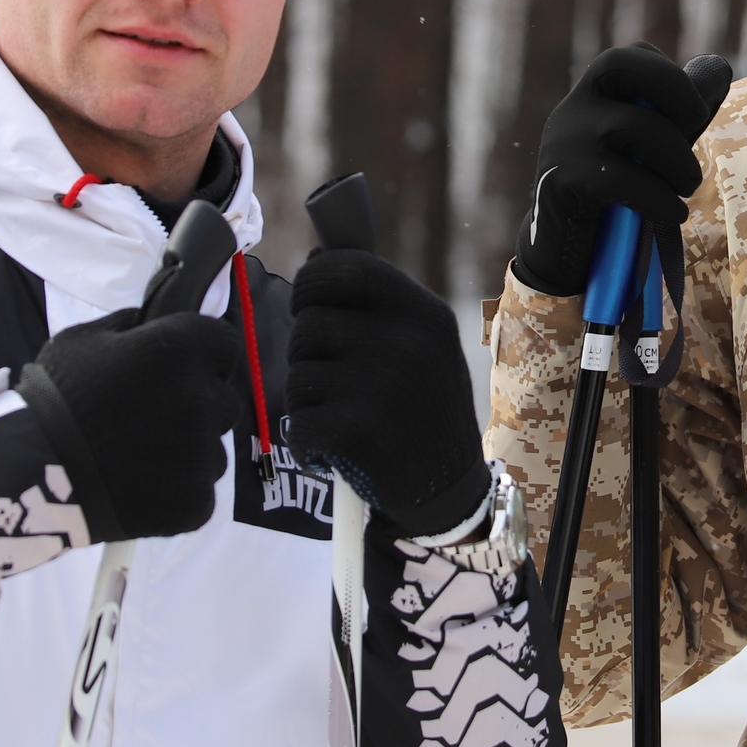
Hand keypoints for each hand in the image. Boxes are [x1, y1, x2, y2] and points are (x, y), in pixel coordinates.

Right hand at [17, 296, 238, 542]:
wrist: (32, 473)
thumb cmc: (55, 398)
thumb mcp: (84, 340)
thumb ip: (130, 326)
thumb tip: (151, 322)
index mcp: (181, 351)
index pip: (225, 344)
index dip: (205, 354)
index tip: (183, 367)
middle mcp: (203, 398)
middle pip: (223, 398)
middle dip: (198, 404)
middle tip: (153, 418)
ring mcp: (203, 453)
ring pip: (213, 447)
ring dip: (189, 448)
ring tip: (140, 456)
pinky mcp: (197, 500)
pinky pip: (200, 487)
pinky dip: (178, 487)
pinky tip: (141, 483)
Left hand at [285, 249, 486, 537]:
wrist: (448, 490)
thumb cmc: (423, 408)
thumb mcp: (422, 343)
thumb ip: (376, 302)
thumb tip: (316, 256)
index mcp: (423, 312)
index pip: (342, 267)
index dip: (311, 283)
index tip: (310, 306)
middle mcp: (407, 341)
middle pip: (308, 323)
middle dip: (306, 353)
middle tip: (334, 380)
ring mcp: (384, 385)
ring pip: (297, 374)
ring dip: (306, 401)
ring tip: (340, 416)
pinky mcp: (359, 430)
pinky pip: (297, 422)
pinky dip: (305, 441)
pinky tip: (332, 449)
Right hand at [512, 43, 732, 295]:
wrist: (565, 251)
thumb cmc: (615, 196)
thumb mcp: (649, 151)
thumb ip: (681, 114)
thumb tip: (720, 67)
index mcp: (592, 98)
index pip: (629, 57)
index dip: (670, 74)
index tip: (692, 112)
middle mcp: (573, 110)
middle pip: (619, 64)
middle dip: (672, 86)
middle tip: (697, 123)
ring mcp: (564, 143)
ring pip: (633, 126)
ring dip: (677, 159)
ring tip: (687, 186)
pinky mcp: (563, 181)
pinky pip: (623, 179)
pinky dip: (660, 198)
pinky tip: (674, 213)